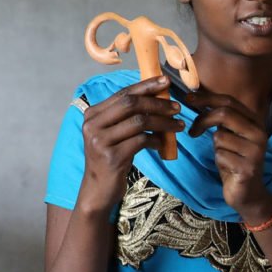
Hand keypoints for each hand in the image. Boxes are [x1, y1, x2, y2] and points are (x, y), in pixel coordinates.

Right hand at [77, 77, 182, 212]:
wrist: (98, 189)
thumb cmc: (111, 158)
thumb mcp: (114, 134)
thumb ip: (126, 116)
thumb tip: (157, 94)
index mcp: (92, 114)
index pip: (123, 93)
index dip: (146, 85)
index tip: (166, 81)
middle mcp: (93, 125)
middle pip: (131, 104)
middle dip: (158, 103)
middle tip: (177, 108)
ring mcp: (100, 141)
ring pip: (140, 122)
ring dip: (163, 122)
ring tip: (178, 125)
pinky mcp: (112, 157)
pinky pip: (141, 141)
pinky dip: (156, 140)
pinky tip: (163, 144)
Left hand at [180, 86, 271, 223]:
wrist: (248, 193)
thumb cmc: (234, 161)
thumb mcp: (229, 135)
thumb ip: (221, 119)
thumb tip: (196, 98)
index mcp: (255, 122)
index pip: (229, 101)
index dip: (207, 98)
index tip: (188, 98)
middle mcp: (259, 133)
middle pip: (224, 114)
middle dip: (203, 119)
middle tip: (193, 131)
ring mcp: (255, 151)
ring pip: (219, 137)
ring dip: (215, 148)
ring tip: (225, 157)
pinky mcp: (248, 167)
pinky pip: (220, 155)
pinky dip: (219, 161)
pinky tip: (228, 168)